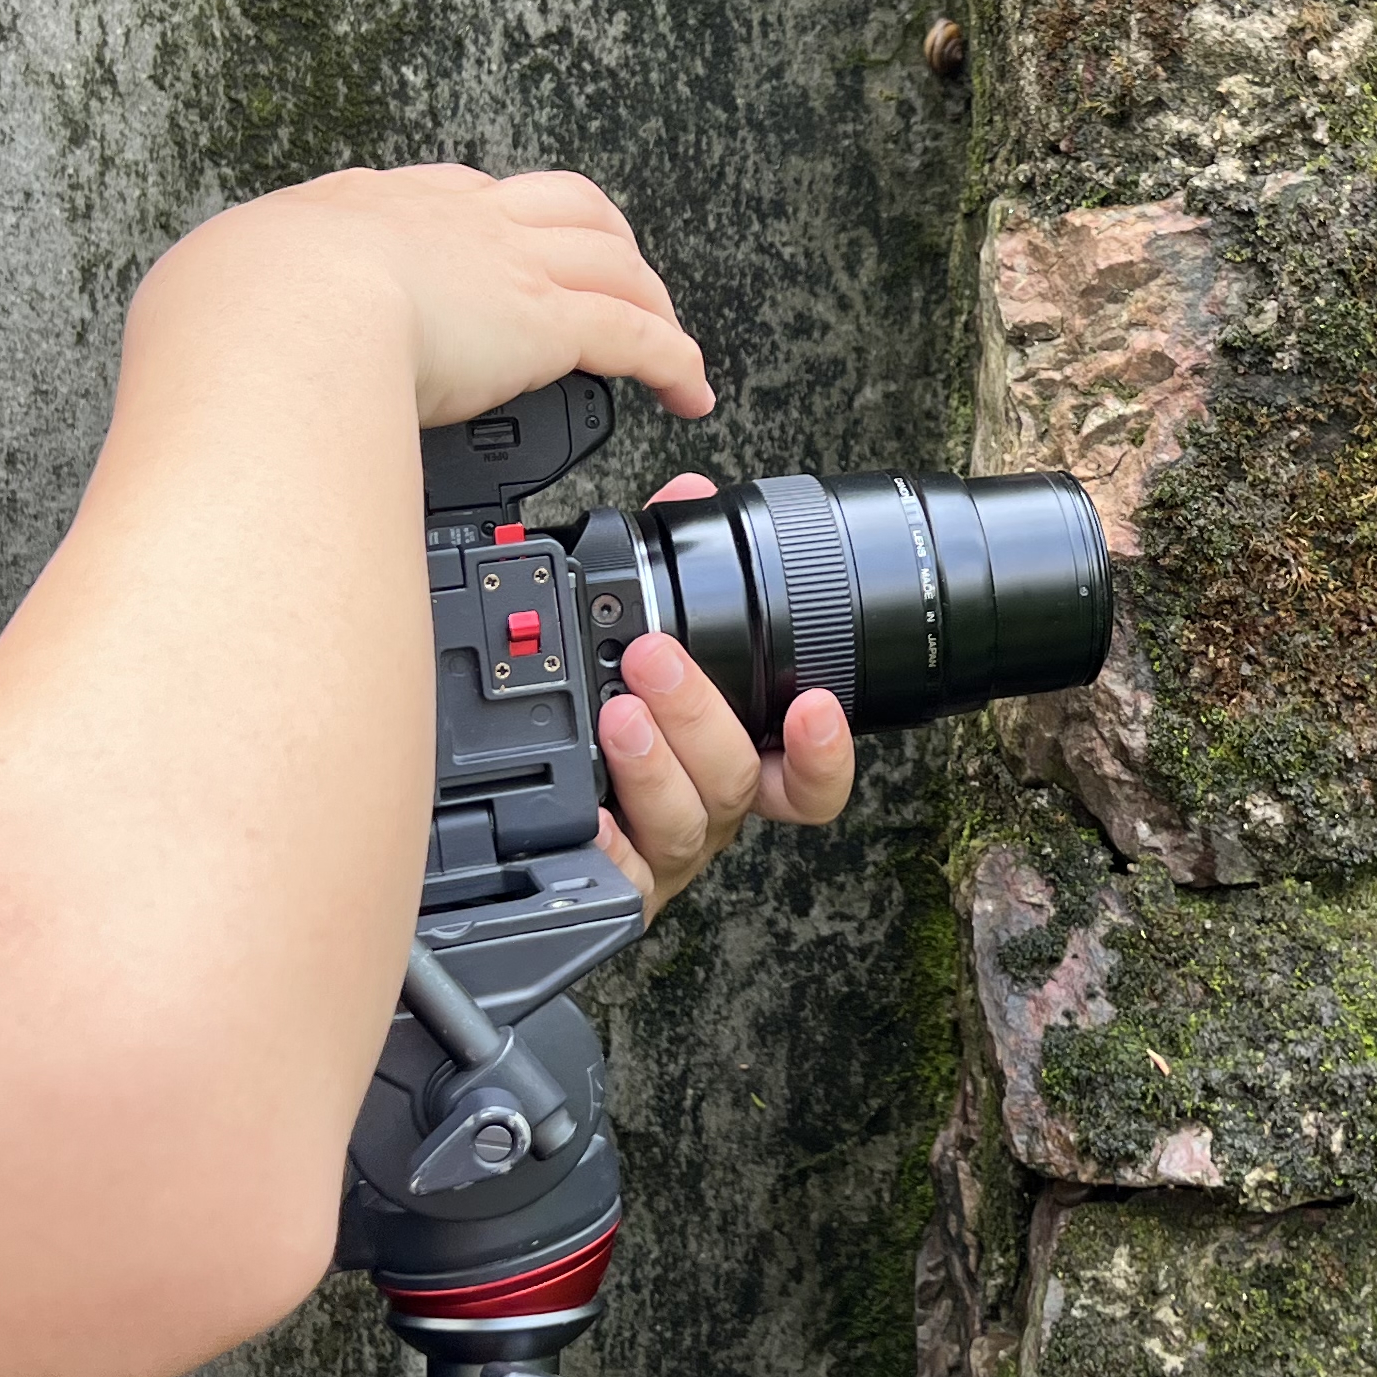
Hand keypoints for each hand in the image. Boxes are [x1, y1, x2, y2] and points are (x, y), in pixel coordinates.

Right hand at [155, 163, 711, 429]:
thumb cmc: (226, 317)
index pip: (449, 199)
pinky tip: (692, 391)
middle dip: (591, 238)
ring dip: (648, 295)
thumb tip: (202, 340)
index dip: (485, 224)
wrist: (276, 318)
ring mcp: (506, 264)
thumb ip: (224, 310)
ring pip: (612, 257)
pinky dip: (676, 361)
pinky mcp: (548, 321)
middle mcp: (448, 221)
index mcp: (363, 210)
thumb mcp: (210, 293)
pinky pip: (638, 335)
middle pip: (556, 204)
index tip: (492, 255)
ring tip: (665, 336)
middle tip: (609, 278)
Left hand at [589, 478, 857, 915]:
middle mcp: (712, 808)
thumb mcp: (664, 637)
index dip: (824, 750)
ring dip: (655, 765)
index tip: (815, 706)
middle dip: (700, 716)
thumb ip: (683, 567)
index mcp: (740, 760)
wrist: (552, 811)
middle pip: (735, 778)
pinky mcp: (615, 882)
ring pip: (685, 823)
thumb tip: (691, 494)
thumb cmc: (625, 718)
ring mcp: (665, 849)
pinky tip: (590, 815)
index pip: (810, 776)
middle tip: (653, 658)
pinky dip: (606, 846)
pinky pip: (618, 879)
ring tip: (618, 717)